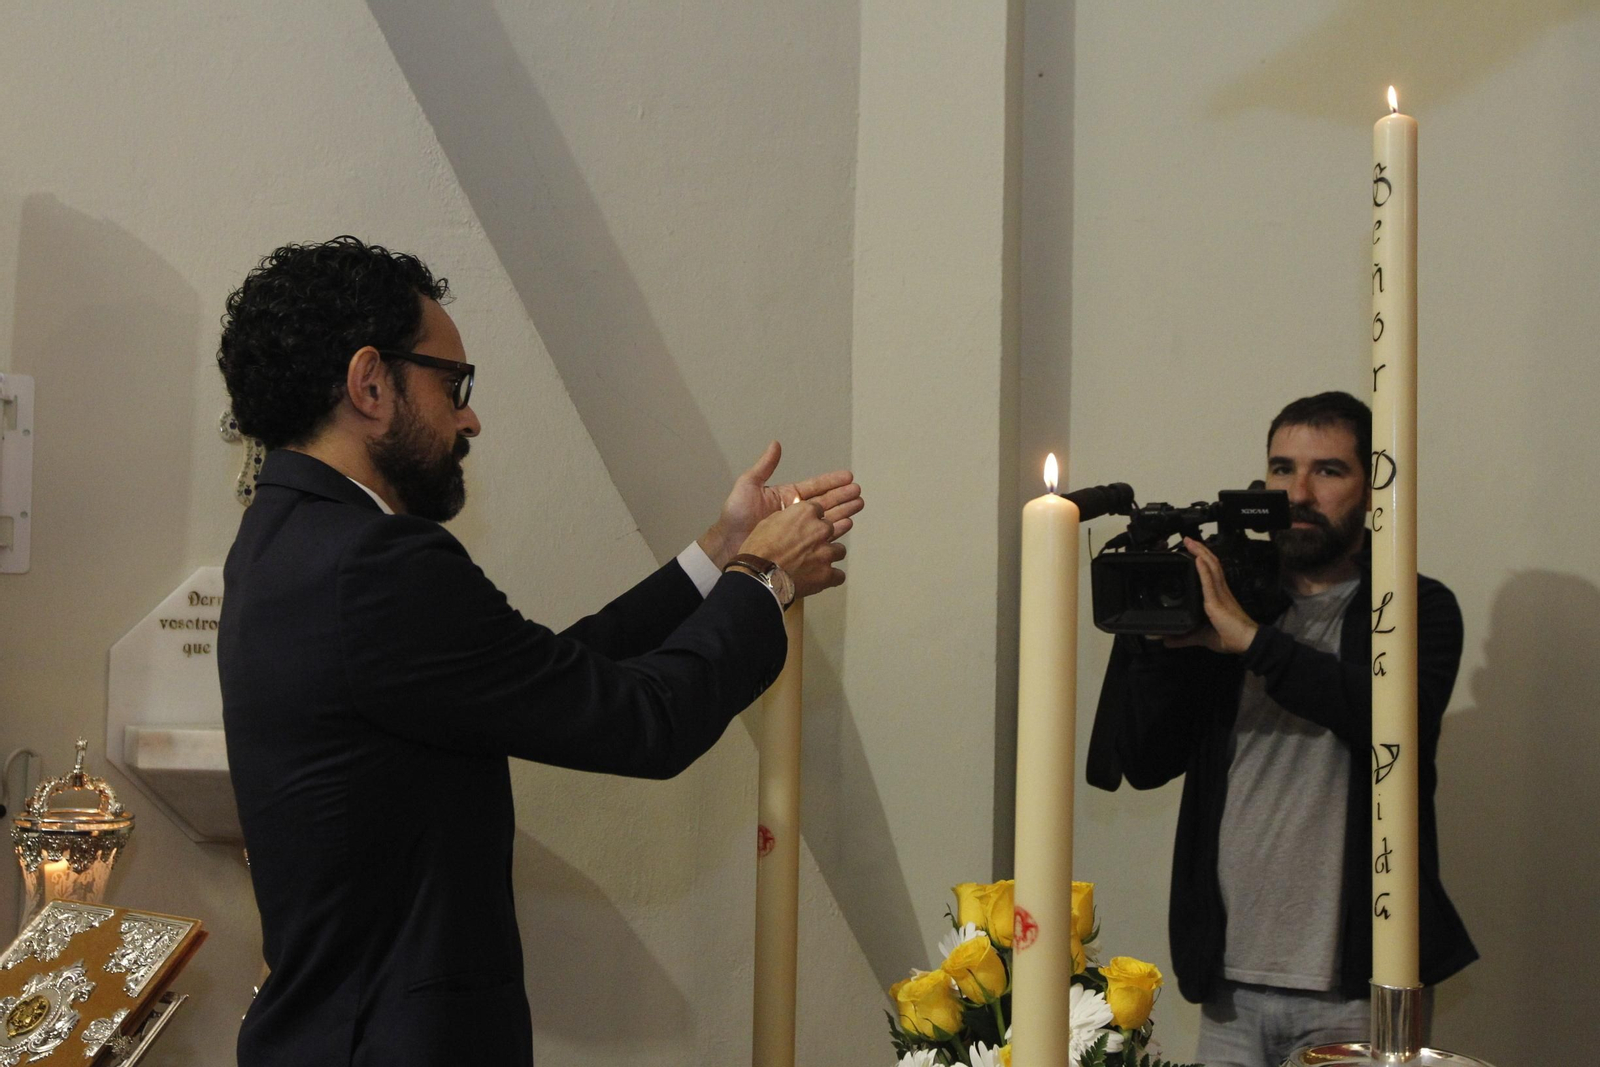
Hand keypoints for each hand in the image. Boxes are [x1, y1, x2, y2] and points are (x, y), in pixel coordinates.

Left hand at [698, 441, 861, 567]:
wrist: (729, 543)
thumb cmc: (735, 516)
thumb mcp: (748, 485)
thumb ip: (765, 466)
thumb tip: (775, 444)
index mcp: (787, 497)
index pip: (815, 487)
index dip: (832, 481)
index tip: (848, 476)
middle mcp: (795, 512)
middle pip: (825, 502)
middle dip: (844, 496)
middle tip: (859, 492)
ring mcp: (797, 529)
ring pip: (826, 518)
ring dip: (843, 512)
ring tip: (859, 505)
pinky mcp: (798, 545)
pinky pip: (820, 537)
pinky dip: (834, 532)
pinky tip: (847, 526)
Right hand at [737, 497, 844, 598]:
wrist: (759, 576)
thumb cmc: (758, 549)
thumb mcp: (768, 522)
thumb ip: (787, 519)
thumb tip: (792, 521)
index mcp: (805, 513)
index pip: (818, 509)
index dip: (811, 518)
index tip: (806, 525)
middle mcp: (820, 529)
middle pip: (830, 528)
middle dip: (821, 536)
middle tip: (808, 546)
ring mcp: (826, 552)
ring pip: (839, 550)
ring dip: (830, 555)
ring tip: (817, 563)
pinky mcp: (828, 574)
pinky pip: (839, 575)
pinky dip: (832, 578)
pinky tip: (823, 579)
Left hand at [1161, 537, 1257, 654]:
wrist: (1246, 643)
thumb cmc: (1229, 637)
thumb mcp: (1201, 636)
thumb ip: (1183, 638)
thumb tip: (1167, 641)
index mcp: (1219, 596)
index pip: (1211, 572)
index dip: (1202, 559)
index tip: (1192, 550)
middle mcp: (1221, 591)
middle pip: (1211, 564)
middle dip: (1200, 550)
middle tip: (1187, 539)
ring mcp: (1220, 594)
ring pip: (1211, 568)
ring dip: (1200, 553)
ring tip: (1191, 542)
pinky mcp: (1217, 602)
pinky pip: (1210, 582)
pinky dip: (1204, 570)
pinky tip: (1198, 559)